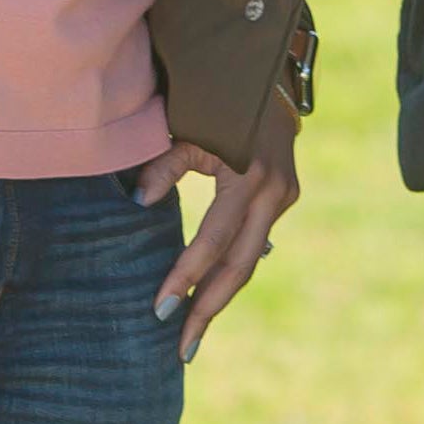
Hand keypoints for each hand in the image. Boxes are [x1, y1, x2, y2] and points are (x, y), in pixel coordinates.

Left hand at [131, 92, 299, 362]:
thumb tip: (138, 204)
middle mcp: (274, 192)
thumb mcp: (188, 127)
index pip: (213, 240)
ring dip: (220, 295)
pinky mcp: (286, 196)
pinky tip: (210, 295)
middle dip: (208, 308)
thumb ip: (164, 167)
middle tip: (181, 349)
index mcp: (249, 175)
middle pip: (240, 266)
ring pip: (250, 259)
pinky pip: (254, 242)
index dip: (186, 276)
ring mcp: (285, 196)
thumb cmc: (217, 98)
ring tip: (191, 333)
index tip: (160, 309)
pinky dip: (231, 268)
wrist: (268, 74)